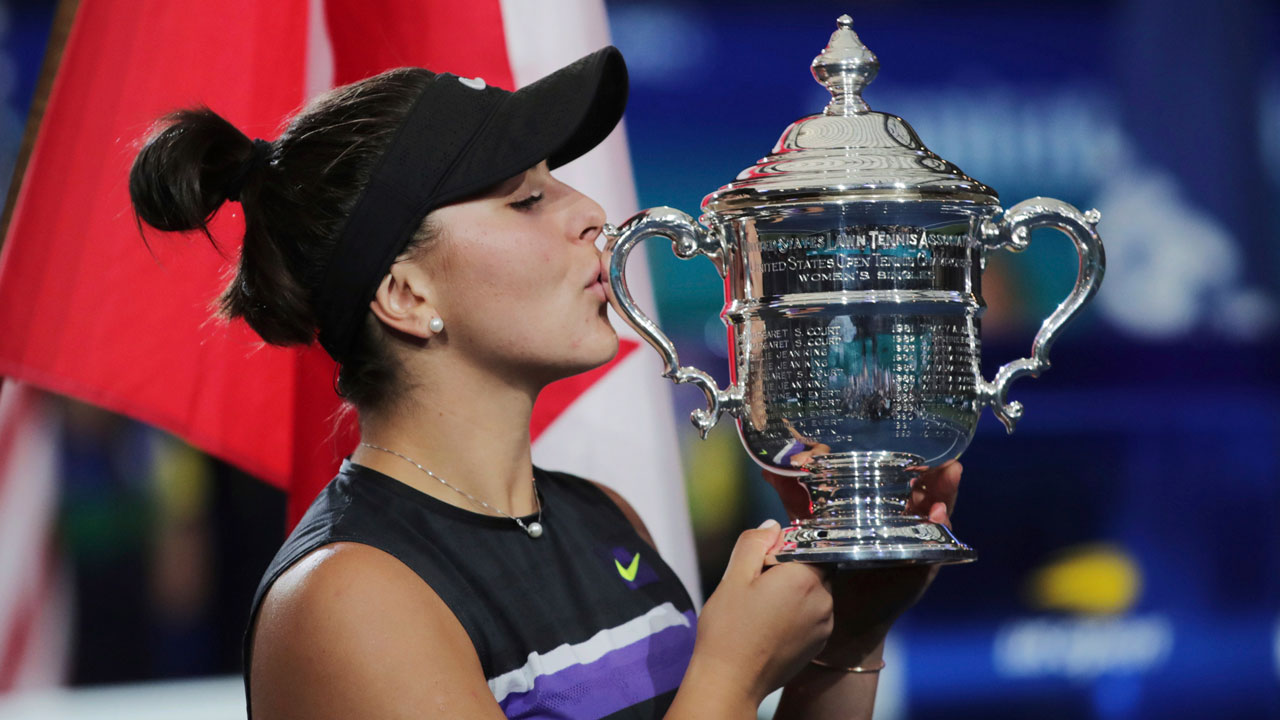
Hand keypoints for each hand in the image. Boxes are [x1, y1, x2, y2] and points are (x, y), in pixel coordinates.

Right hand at [687, 521, 834, 706]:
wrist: (731, 681)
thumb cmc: (728, 630)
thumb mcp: (734, 577)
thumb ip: (755, 543)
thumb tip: (773, 526)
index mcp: (804, 578)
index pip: (806, 544)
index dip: (782, 548)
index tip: (760, 561)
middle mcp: (823, 600)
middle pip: (812, 567)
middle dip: (788, 570)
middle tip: (757, 586)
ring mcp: (824, 625)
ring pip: (813, 592)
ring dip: (793, 592)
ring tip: (761, 609)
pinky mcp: (818, 644)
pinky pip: (813, 615)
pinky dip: (796, 614)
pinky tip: (769, 625)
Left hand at [762, 460, 961, 665]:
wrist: (835, 613)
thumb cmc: (826, 567)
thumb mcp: (812, 526)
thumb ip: (795, 499)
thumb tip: (770, 468)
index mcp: (879, 511)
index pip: (898, 478)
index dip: (904, 461)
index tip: (906, 440)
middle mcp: (901, 524)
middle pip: (924, 492)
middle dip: (935, 472)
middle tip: (943, 454)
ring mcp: (914, 545)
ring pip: (936, 514)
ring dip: (945, 494)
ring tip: (950, 473)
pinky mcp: (921, 568)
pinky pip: (937, 548)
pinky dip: (941, 530)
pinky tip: (939, 515)